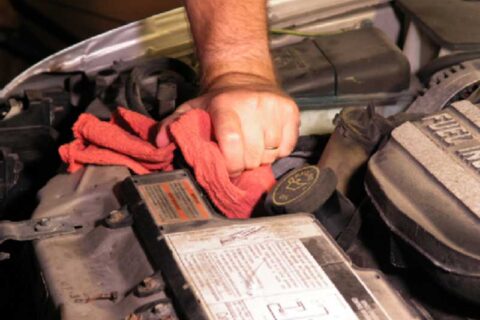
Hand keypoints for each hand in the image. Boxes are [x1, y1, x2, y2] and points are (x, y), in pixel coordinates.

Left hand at [156, 75, 299, 176]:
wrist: (245, 75)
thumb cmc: (218, 101)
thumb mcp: (192, 109)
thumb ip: (173, 126)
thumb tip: (160, 144)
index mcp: (226, 106)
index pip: (232, 145)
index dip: (230, 165)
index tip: (227, 168)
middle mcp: (252, 104)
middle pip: (253, 156)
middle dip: (245, 163)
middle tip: (239, 156)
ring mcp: (274, 107)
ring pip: (271, 153)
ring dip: (262, 156)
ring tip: (253, 146)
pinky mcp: (291, 110)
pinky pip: (288, 147)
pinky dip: (279, 151)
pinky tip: (267, 141)